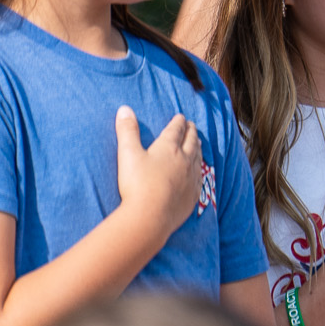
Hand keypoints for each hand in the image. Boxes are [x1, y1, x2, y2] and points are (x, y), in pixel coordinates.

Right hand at [115, 107, 202, 241]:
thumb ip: (127, 130)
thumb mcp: (128, 154)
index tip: (181, 117)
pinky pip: (200, 178)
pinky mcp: (193, 194)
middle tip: (192, 126)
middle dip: (191, 131)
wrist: (150, 217)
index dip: (178, 122)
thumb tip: (124, 108)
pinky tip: (198, 172)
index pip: (176, 130)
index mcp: (169, 147)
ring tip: (197, 143)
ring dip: (198, 148)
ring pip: (198, 157)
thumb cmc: (137, 184)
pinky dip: (200, 170)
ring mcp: (191, 178)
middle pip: (191, 141)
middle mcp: (184, 159)